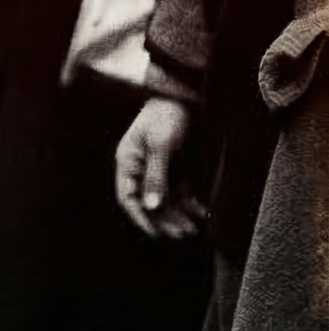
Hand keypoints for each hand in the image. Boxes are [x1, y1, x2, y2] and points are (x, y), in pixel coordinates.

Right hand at [114, 96, 201, 240]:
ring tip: (192, 229)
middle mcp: (141, 169)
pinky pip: (180, 192)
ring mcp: (159, 169)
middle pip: (148, 202)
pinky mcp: (177, 168)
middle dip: (164, 220)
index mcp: (128, 162)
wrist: (186, 96)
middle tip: (182, 234)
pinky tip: (202, 213)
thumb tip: (152, 207)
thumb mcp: (161, 145)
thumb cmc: (167, 116)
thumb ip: (156, 176)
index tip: (155, 233)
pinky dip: (190, 204)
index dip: (140, 217)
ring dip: (178, 215)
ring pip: (165, 200)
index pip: (128, 197)